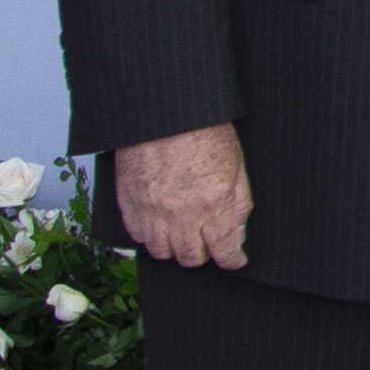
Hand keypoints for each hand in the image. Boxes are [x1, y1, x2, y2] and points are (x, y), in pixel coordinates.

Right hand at [113, 123, 250, 272]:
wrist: (165, 110)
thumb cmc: (204, 130)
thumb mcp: (237, 164)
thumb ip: (239, 204)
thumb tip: (238, 234)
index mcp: (212, 203)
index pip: (224, 250)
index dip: (232, 260)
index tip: (235, 259)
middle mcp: (180, 213)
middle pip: (191, 258)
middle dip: (204, 254)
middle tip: (209, 243)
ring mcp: (150, 210)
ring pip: (161, 252)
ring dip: (175, 247)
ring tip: (183, 233)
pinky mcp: (129, 202)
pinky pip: (137, 236)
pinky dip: (150, 235)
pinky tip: (160, 223)